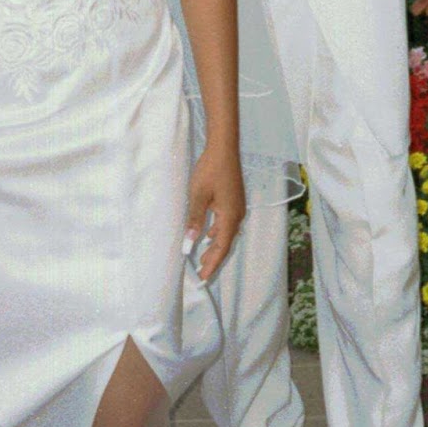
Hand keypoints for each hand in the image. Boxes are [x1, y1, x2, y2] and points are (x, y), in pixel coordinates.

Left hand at [184, 146, 245, 281]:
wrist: (224, 149)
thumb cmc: (209, 170)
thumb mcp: (198, 196)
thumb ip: (195, 220)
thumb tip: (189, 243)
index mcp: (230, 217)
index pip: (221, 247)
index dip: (212, 264)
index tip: (203, 277)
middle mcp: (237, 215)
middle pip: (226, 243)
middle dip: (213, 258)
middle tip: (201, 272)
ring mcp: (237, 208)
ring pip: (226, 233)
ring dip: (215, 246)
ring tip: (203, 257)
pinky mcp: (234, 201)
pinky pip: (226, 223)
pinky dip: (217, 233)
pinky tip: (209, 234)